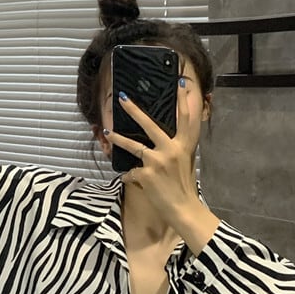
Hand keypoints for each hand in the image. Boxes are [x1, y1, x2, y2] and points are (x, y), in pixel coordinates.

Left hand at [103, 79, 199, 228]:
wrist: (183, 209)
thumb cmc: (183, 187)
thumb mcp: (185, 162)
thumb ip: (177, 147)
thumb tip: (165, 138)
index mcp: (184, 146)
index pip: (186, 119)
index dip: (184, 101)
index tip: (179, 83)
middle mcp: (172, 149)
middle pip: (150, 124)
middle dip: (134, 110)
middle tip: (122, 97)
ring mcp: (158, 161)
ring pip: (133, 145)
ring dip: (118, 138)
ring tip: (108, 132)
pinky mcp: (146, 174)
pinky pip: (131, 172)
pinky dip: (130, 176)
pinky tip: (134, 181)